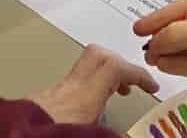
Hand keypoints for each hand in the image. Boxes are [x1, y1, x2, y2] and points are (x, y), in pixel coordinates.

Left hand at [26, 44, 157, 124]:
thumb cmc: (46, 135)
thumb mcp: (87, 133)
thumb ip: (106, 133)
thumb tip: (125, 134)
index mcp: (81, 99)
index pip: (114, 68)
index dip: (137, 73)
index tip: (151, 87)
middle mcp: (65, 90)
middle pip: (96, 56)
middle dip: (119, 64)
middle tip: (130, 84)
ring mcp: (49, 94)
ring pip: (80, 72)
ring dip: (99, 79)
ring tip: (110, 100)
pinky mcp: (36, 104)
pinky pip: (67, 88)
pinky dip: (82, 93)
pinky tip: (82, 115)